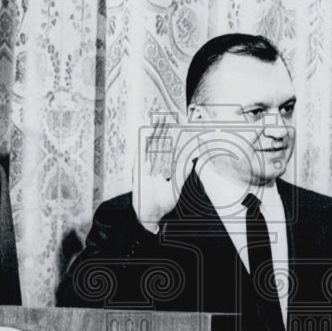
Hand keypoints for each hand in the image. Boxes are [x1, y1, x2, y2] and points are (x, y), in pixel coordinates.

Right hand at [132, 113, 197, 233]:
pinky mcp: (138, 169)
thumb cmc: (162, 203)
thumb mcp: (176, 186)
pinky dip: (143, 141)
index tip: (177, 124)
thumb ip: (183, 173)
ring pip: (148, 144)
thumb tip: (193, 160)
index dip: (171, 136)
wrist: (151, 215)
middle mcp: (152, 165)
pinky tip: (147, 131)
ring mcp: (144, 166)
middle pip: (157, 143)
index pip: (167, 148)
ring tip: (157, 117)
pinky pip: (140, 152)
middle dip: (162, 129)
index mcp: (161, 167)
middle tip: (167, 114)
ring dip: (152, 131)